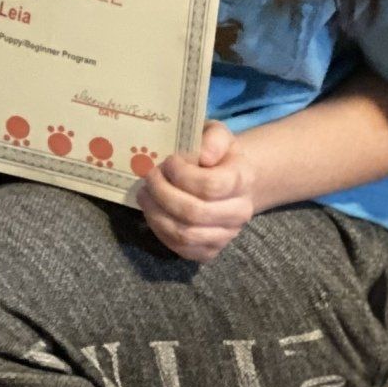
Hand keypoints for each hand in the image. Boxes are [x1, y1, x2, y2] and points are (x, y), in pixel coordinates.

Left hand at [138, 121, 255, 263]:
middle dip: (163, 193)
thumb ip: (213, 138)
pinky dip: (160, 231)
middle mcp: (239, 212)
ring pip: (184, 234)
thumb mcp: (217, 135)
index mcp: (242, 181)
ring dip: (156, 213)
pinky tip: (153, 211)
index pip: (210, 186)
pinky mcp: (209, 251)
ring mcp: (225, 235)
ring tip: (145, 194)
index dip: (182, 174)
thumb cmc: (217, 155)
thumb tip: (204, 155)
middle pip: (194, 213)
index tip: (169, 161)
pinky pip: (180, 249)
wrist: (229, 181)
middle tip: (149, 177)